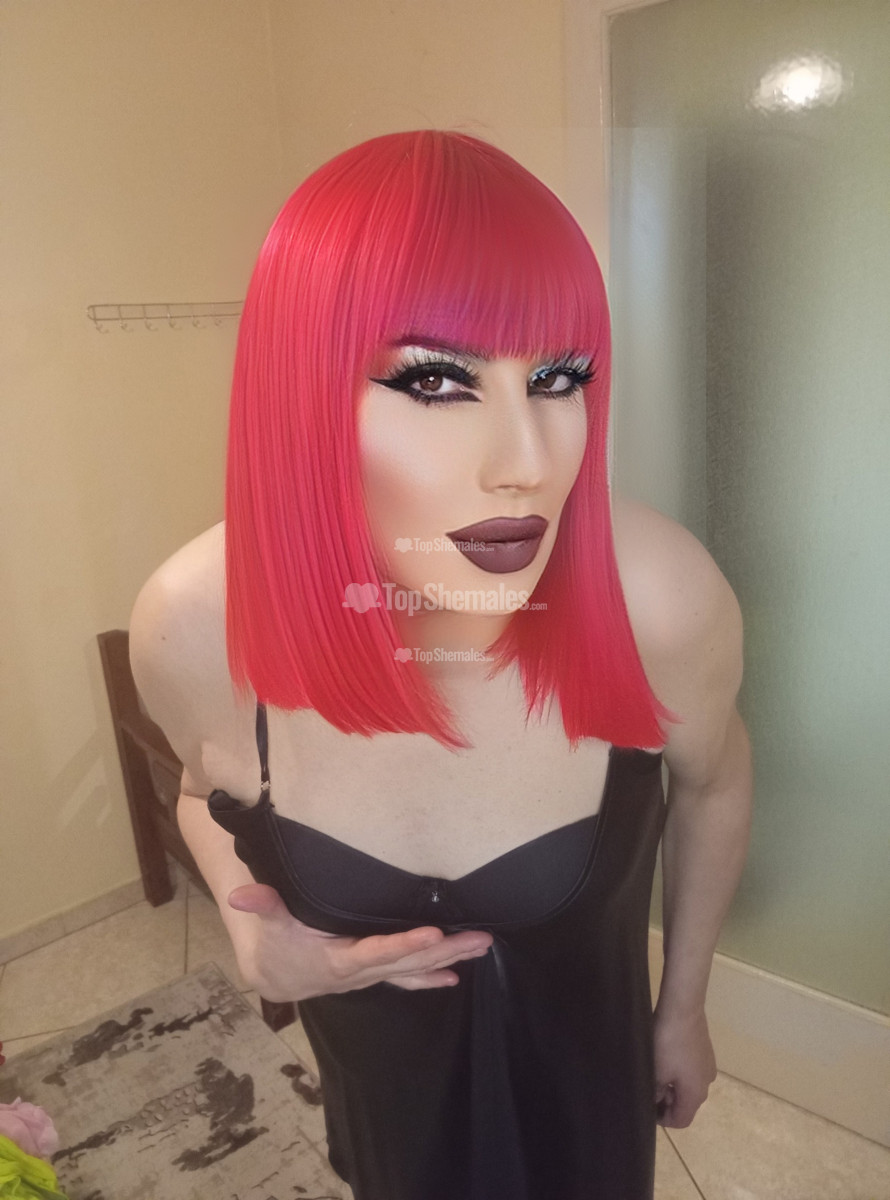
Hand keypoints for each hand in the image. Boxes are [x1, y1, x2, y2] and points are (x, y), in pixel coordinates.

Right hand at [226, 883, 492, 1001]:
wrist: (275, 974)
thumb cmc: (275, 943)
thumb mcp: (269, 922)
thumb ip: (263, 904)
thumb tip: (242, 893)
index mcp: (339, 960)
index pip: (377, 953)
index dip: (405, 947)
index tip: (433, 935)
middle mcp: (361, 973)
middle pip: (408, 964)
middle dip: (445, 951)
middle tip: (478, 938)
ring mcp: (371, 976)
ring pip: (416, 971)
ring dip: (450, 959)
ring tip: (480, 947)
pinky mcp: (375, 973)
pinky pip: (408, 979)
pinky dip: (432, 977)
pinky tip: (456, 976)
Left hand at [653, 1006, 716, 1127]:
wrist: (682, 1009)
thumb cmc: (668, 1044)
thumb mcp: (657, 1071)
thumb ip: (656, 1092)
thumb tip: (656, 1100)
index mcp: (697, 1093)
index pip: (682, 1120)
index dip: (663, 1120)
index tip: (647, 1109)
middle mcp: (707, 1083)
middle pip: (686, 1104)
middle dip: (667, 1101)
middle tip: (648, 1089)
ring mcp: (708, 1065)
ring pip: (688, 1086)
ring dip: (672, 1086)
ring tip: (655, 1073)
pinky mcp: (705, 1051)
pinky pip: (691, 1071)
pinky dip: (678, 1072)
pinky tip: (665, 1058)